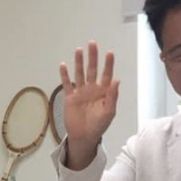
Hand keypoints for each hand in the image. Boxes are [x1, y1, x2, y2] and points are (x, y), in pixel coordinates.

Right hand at [60, 41, 119, 169]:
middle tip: (92, 44)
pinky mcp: (70, 98)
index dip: (108, 64)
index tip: (109, 53)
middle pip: (92, 70)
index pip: (106, 74)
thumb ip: (112, 97)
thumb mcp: (109, 112)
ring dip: (79, 62)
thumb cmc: (99, 125)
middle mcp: (92, 89)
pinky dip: (65, 76)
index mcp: (103, 92)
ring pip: (80, 74)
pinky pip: (67, 84)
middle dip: (93, 57)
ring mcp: (81, 92)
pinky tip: (63, 66)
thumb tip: (116, 80)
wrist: (84, 136)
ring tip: (79, 50)